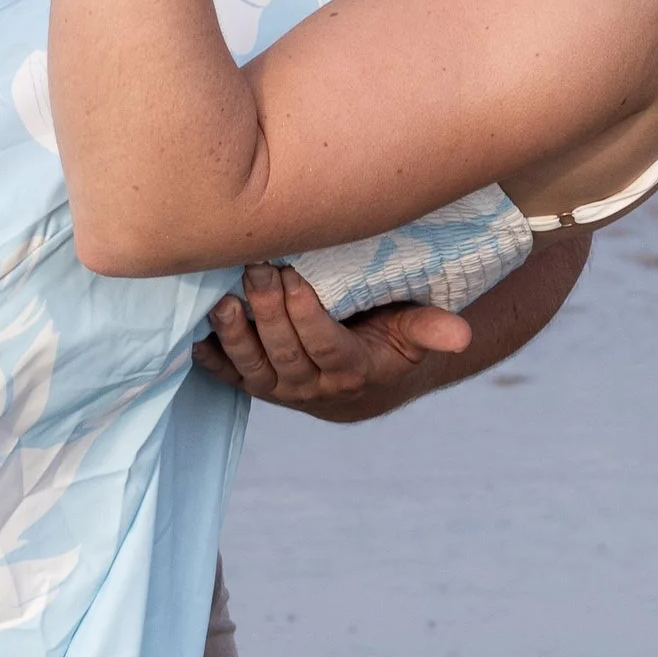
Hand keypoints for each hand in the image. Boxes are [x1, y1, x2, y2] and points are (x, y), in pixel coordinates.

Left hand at [190, 262, 473, 420]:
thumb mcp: (412, 332)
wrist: (358, 385)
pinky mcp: (253, 384)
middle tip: (255, 268)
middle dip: (268, 311)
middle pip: (284, 352)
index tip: (294, 276)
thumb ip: (430, 329)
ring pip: (252, 368)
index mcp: (351, 371)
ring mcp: (278, 389)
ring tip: (221, 300)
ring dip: (234, 335)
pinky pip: (227, 376)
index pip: (325, 346)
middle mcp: (310, 387)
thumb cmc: (387, 340)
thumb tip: (462, 334)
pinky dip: (210, 357)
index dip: (307, 316)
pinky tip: (195, 334)